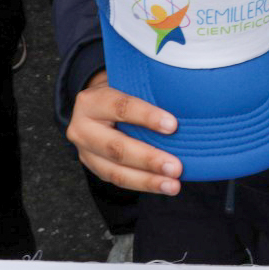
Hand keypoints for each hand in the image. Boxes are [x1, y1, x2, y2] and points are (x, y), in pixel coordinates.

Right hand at [67, 71, 182, 194]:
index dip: (146, 116)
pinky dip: (144, 184)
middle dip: (148, 159)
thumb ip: (147, 92)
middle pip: (116, 147)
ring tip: (173, 185)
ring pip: (116, 171)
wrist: (97, 104)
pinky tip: (164, 186)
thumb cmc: (122, 91)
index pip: (120, 107)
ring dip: (148, 180)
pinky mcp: (94, 168)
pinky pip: (119, 180)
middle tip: (176, 166)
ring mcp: (85, 152)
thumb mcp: (128, 83)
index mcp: (91, 101)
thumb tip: (186, 101)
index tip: (173, 125)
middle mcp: (82, 128)